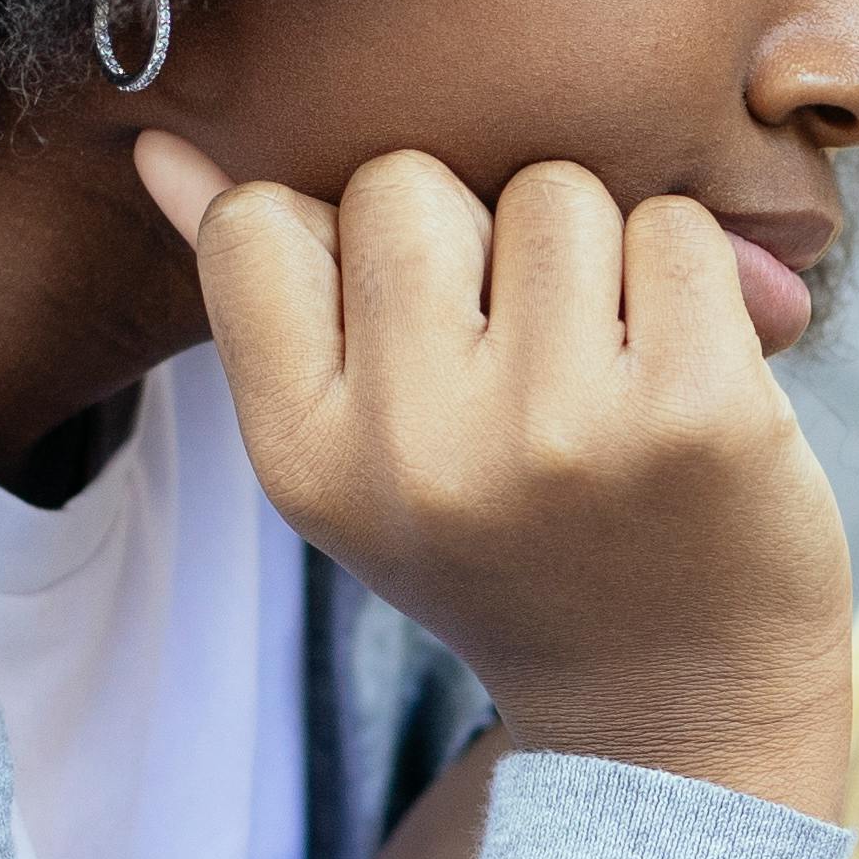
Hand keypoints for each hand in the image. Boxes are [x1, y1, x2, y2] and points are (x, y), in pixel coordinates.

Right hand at [140, 136, 853, 819]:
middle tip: (517, 362)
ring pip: (551, 191)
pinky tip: (686, 377)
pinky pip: (675, 228)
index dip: (338, 243)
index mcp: (305, 462)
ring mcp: (560, 431)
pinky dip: (695, 280)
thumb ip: (267, 305)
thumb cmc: (509, 553)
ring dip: (591, 254)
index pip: (258, 225)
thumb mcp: (359, 463)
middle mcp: (418, 451)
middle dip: (469, 237)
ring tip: (605, 372)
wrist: (675, 711)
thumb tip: (162, 148)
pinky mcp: (695, 409)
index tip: (402, 332)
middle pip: (405, 181)